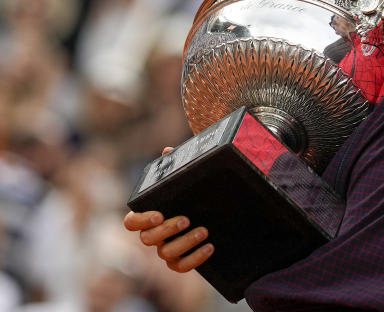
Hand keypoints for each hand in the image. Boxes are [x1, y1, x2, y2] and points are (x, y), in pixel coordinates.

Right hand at [123, 147, 213, 272]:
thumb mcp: (189, 177)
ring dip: (184, 242)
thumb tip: (168, 150)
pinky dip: (194, 259)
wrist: (218, 212)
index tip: (158, 214)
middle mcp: (155, 235)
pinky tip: (210, 247)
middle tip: (186, 219)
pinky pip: (181, 266)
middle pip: (147, 239)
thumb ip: (177, 164)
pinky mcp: (181, 261)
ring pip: (165, 254)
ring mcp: (167, 250)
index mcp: (151, 215)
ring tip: (204, 230)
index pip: (132, 222)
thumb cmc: (195, 192)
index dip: (141, 220)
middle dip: (166, 230)